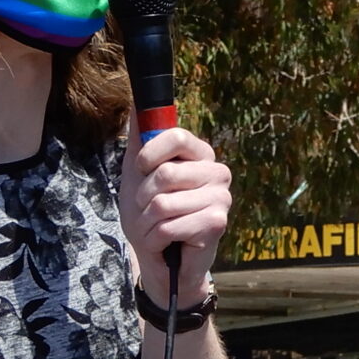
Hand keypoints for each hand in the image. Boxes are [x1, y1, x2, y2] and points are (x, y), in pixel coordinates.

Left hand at [119, 126, 232, 302]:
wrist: (161, 259)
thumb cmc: (150, 214)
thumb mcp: (137, 173)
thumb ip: (140, 138)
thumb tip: (137, 100)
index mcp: (200, 155)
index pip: (176, 135)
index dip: (149, 154)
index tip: (142, 169)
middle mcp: (217, 172)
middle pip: (166, 173)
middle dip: (143, 198)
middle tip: (149, 210)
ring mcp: (221, 197)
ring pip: (163, 203)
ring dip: (147, 223)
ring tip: (156, 229)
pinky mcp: (217, 223)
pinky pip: (170, 226)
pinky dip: (156, 239)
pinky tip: (166, 243)